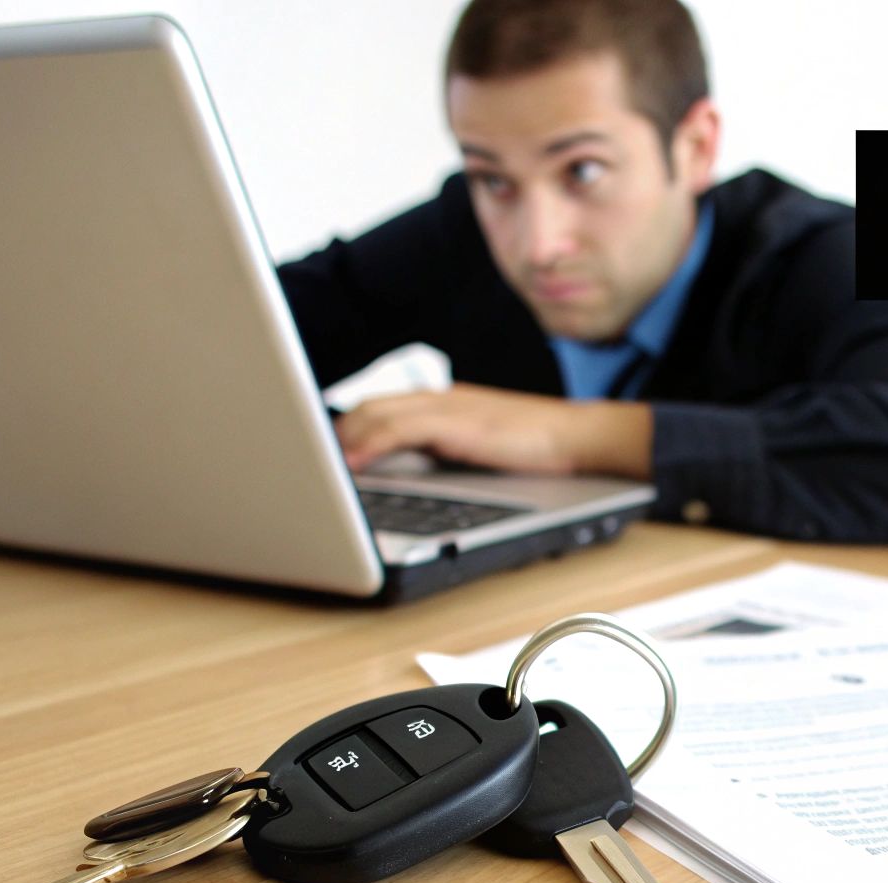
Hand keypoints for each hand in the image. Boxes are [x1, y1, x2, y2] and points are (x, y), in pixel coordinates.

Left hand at [334, 384, 652, 477]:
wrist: (583, 439)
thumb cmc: (542, 453)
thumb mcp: (483, 453)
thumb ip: (446, 457)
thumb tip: (406, 477)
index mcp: (445, 405)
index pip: (382, 408)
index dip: (347, 429)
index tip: (318, 451)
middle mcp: (441, 399)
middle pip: (369, 407)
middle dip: (334, 433)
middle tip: (304, 461)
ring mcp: (449, 407)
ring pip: (375, 413)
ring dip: (342, 439)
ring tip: (316, 467)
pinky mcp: (458, 422)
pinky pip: (398, 428)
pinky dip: (368, 444)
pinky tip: (348, 466)